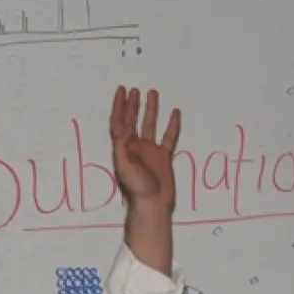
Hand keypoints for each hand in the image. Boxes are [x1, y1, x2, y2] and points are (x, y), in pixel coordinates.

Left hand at [109, 86, 180, 213]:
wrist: (153, 204)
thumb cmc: (136, 187)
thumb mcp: (124, 165)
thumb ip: (122, 146)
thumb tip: (123, 126)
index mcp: (123, 148)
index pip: (119, 122)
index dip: (119, 106)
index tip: (122, 90)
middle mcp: (135, 147)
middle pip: (132, 120)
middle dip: (132, 105)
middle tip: (134, 90)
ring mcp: (149, 152)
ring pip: (150, 125)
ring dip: (150, 110)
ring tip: (153, 93)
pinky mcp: (163, 157)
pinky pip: (168, 138)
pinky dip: (171, 126)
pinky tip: (175, 113)